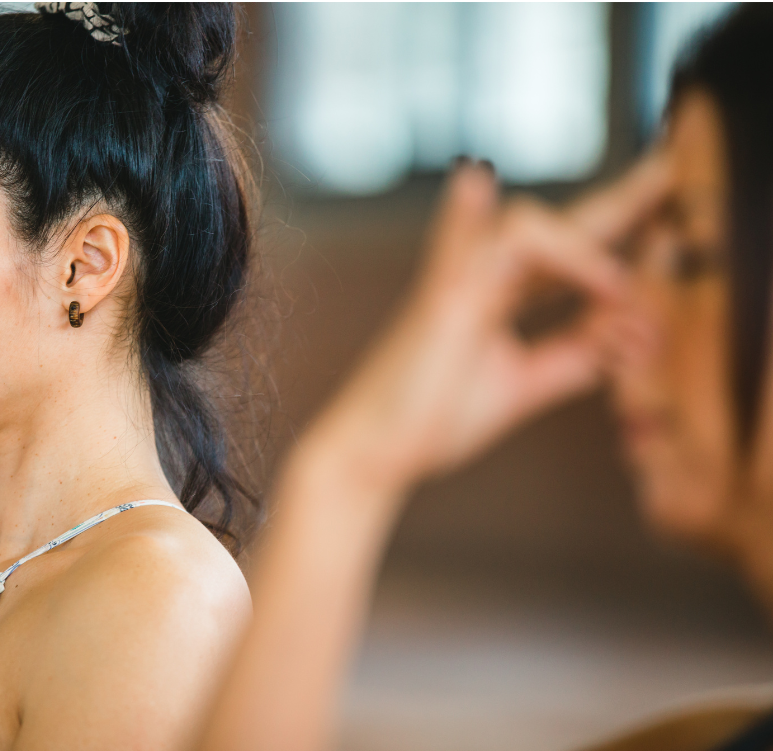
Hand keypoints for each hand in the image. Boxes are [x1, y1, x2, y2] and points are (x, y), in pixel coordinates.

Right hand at [305, 157, 670, 495]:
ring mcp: (459, 284)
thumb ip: (571, 358)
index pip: (571, 252)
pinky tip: (591, 267)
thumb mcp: (521, 386)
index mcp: (501, 297)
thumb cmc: (432, 416)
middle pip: (561, 223)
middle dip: (621, 198)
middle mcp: (483, 279)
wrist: (377, 450)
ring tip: (623, 288)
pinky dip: (548, 252)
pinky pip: (485, 251)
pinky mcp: (441, 301)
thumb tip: (631, 335)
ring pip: (529, 226)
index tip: (669, 218)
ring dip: (586, 245)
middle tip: (671, 164)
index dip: (620, 229)